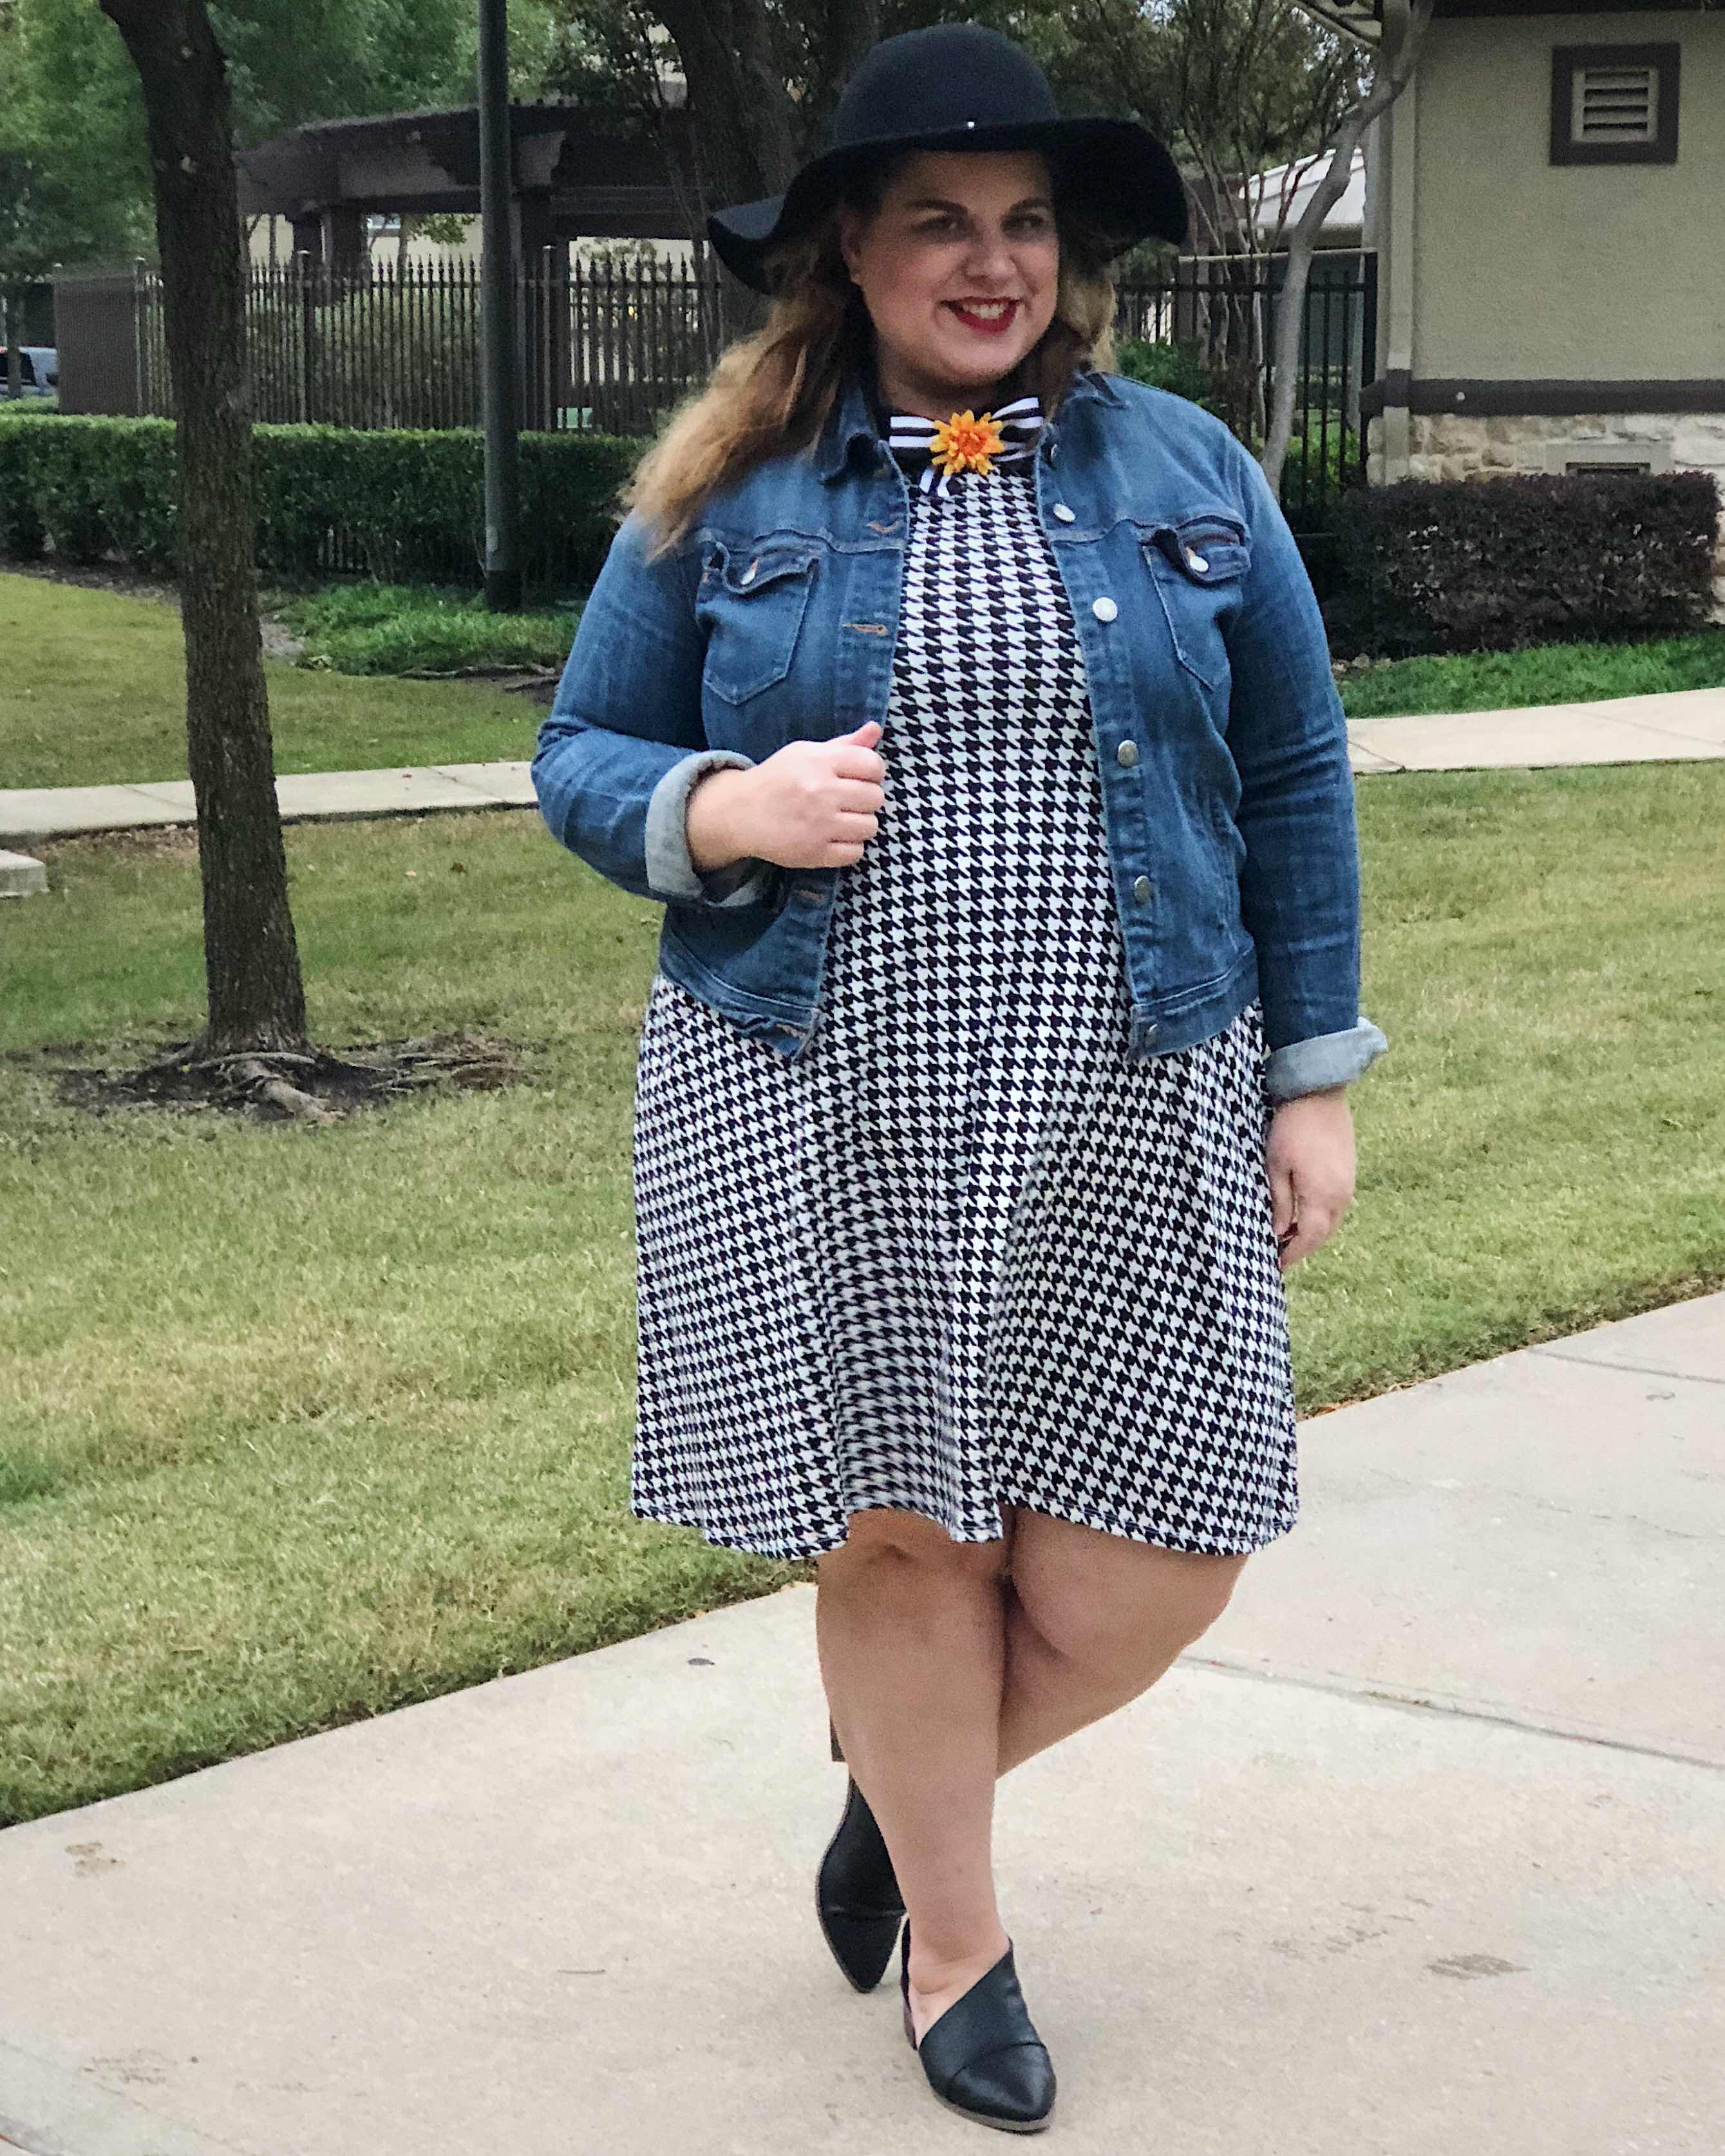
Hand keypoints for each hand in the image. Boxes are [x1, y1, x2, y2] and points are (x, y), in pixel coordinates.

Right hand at [729, 721, 885, 869]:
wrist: (739, 813)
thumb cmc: (777, 780)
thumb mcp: (806, 753)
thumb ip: (844, 744)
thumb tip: (876, 729)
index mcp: (819, 761)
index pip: (873, 765)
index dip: (872, 773)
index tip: (859, 778)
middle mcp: (821, 791)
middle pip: (875, 798)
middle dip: (866, 800)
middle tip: (847, 801)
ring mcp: (819, 825)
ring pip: (870, 826)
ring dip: (860, 824)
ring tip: (841, 821)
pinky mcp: (815, 853)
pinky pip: (857, 852)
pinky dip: (849, 847)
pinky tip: (833, 838)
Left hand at [1265, 1087, 1355, 1271]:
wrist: (1318, 1094)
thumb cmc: (1291, 1129)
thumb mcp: (1276, 1167)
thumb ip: (1281, 1202)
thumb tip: (1279, 1232)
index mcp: (1322, 1196)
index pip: (1308, 1238)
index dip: (1293, 1254)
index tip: (1277, 1265)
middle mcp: (1341, 1195)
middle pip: (1324, 1234)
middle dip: (1303, 1248)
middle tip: (1282, 1256)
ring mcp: (1349, 1183)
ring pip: (1332, 1221)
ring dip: (1314, 1233)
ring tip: (1290, 1238)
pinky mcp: (1349, 1171)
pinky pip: (1337, 1205)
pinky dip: (1322, 1217)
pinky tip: (1305, 1214)